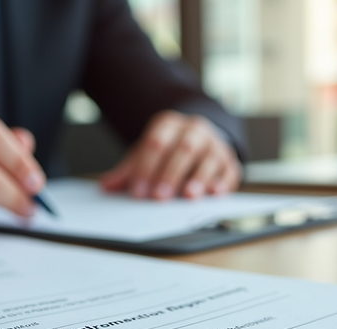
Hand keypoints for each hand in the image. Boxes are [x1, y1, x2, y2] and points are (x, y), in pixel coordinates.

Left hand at [100, 110, 241, 199]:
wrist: (197, 138)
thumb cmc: (168, 150)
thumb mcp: (145, 154)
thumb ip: (128, 171)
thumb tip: (107, 186)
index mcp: (168, 124)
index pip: (155, 143)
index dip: (145, 168)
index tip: (138, 191)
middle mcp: (193, 130)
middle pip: (182, 149)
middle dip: (170, 174)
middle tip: (160, 197)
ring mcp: (213, 144)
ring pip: (208, 158)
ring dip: (198, 178)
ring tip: (189, 196)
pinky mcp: (229, 160)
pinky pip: (229, 169)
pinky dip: (223, 182)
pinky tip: (215, 193)